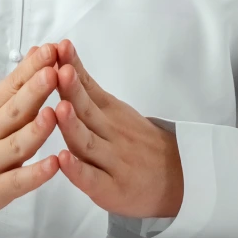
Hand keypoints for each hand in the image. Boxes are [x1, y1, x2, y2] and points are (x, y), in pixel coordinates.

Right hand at [0, 44, 59, 223]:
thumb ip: (14, 85)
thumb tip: (37, 54)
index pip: (11, 85)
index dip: (32, 68)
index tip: (50, 50)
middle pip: (15, 110)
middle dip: (35, 90)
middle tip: (53, 71)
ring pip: (17, 145)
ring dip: (36, 129)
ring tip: (53, 113)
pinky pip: (15, 182)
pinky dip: (35, 174)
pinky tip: (53, 164)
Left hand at [53, 39, 183, 218]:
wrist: (177, 178)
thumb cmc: (139, 142)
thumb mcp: (118, 109)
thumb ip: (90, 90)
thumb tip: (65, 61)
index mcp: (110, 112)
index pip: (89, 87)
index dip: (74, 68)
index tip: (61, 47)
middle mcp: (110, 133)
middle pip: (88, 110)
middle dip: (72, 90)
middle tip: (60, 70)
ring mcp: (111, 161)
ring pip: (88, 142)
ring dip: (73, 125)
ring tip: (60, 108)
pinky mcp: (109, 189)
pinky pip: (92, 178)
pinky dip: (77, 169)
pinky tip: (63, 159)